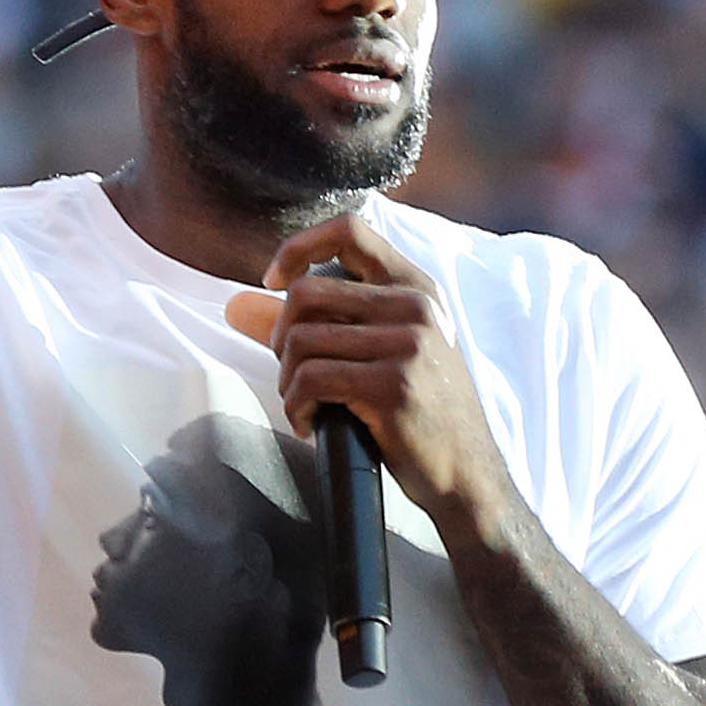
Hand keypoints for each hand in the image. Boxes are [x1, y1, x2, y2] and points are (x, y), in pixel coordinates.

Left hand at [224, 210, 513, 539]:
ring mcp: (406, 345)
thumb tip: (236, 304)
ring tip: (303, 405)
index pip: (349, 231)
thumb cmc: (420, 414)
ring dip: (286, 381)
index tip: (275, 281)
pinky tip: (309, 425)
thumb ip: (313, 323)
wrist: (468, 475)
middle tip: (291, 374)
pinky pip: (310, 379)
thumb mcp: (380, 353)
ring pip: (301, 339)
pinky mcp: (392, 386)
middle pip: (306, 293)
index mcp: (415, 287)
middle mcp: (414, 306)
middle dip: (280, 337)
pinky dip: (295, 407)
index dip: (299, 247)